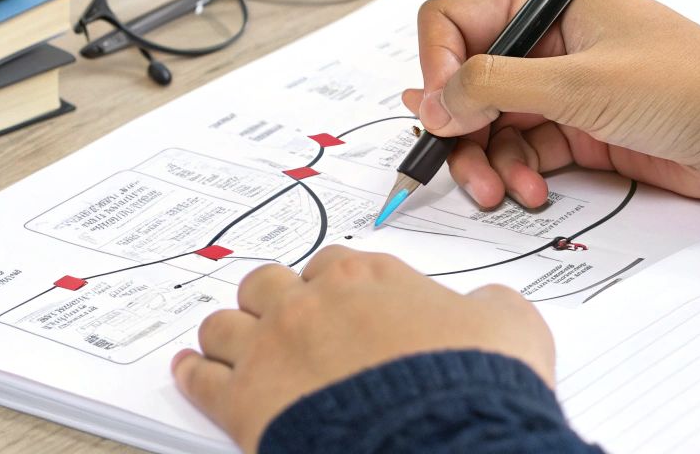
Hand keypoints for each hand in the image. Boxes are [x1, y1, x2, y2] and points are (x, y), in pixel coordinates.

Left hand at [171, 246, 553, 452]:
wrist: (442, 442)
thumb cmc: (474, 385)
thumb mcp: (510, 325)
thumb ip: (490, 305)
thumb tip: (488, 305)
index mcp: (367, 277)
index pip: (334, 263)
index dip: (334, 287)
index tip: (338, 303)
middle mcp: (310, 302)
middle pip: (267, 284)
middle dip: (273, 302)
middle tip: (282, 322)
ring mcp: (271, 349)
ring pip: (224, 325)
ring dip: (229, 334)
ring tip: (230, 345)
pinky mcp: (244, 403)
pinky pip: (199, 378)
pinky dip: (193, 374)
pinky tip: (190, 371)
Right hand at [405, 0, 699, 207]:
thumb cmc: (684, 84)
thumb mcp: (580, 82)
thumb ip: (496, 86)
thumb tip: (432, 100)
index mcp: (549, 3)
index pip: (458, 20)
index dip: (437, 63)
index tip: (435, 107)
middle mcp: (549, 41)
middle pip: (467, 81)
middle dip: (459, 126)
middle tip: (455, 158)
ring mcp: (562, 88)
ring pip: (490, 123)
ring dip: (486, 159)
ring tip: (499, 189)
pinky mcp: (578, 130)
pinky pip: (523, 150)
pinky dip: (517, 173)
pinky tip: (532, 191)